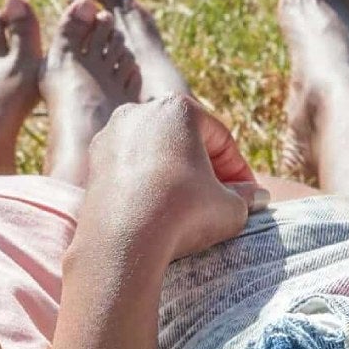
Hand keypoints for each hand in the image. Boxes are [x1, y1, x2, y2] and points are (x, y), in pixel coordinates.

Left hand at [81, 94, 263, 263]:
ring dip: (174, 174)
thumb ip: (245, 196)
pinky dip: (145, 182)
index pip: (220, 139)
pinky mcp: (93, 158)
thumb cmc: (183, 213)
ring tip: (188, 208)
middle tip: (221, 201)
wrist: (124, 239)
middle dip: (206, 169)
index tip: (247, 196)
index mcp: (178, 109)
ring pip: (155, 152)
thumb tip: (254, 195)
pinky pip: (130, 167)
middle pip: (186, 140)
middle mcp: (140, 110)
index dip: (239, 170)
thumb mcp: (230, 207)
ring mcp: (112, 132)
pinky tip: (157, 209)